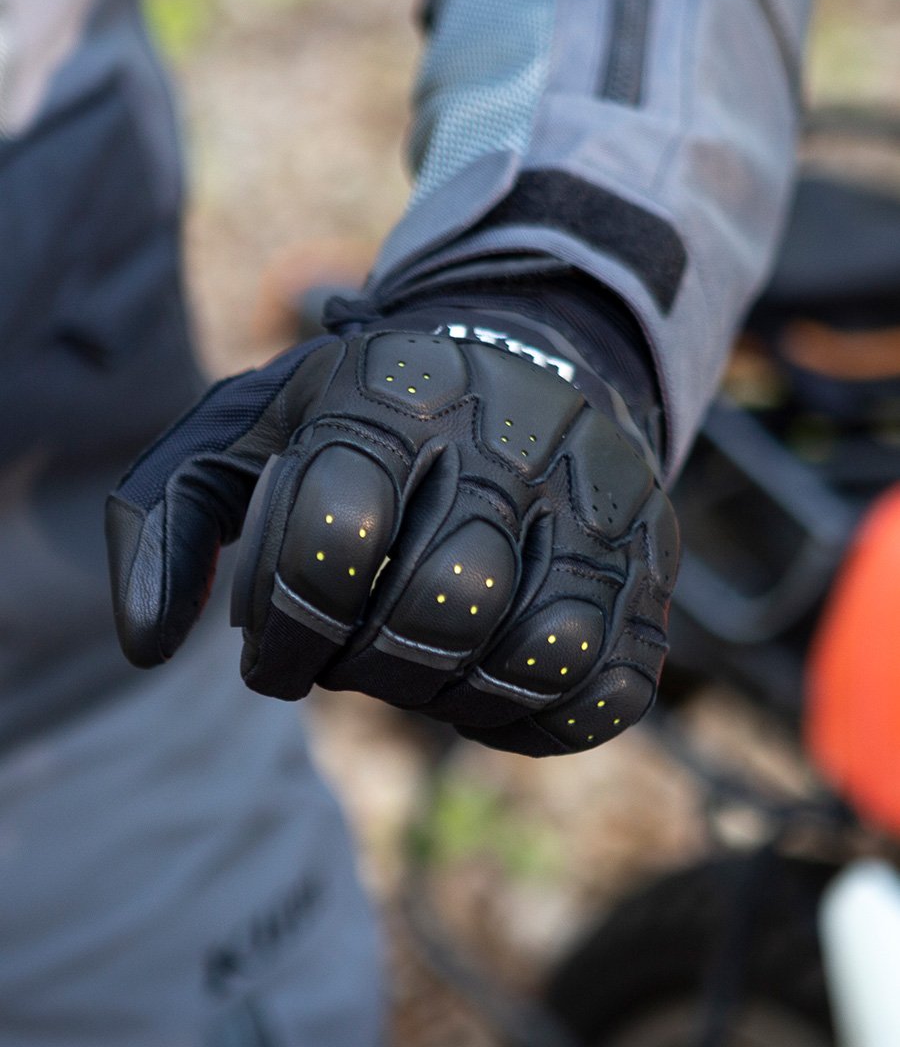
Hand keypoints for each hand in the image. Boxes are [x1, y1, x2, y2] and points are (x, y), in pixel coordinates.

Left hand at [106, 322, 677, 755]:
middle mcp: (513, 430)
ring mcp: (600, 494)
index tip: (271, 655)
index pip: (333, 537)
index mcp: (395, 388)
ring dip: (453, 700)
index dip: (283, 633)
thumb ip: (170, 515)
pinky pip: (613, 685)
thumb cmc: (368, 413)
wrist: (525, 355)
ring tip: (418, 673)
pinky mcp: (653, 553)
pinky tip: (487, 689)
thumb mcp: (251, 426)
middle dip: (368, 669)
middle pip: (442, 605)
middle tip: (345, 659)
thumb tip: (145, 646)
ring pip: (537, 652)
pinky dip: (538, 723)